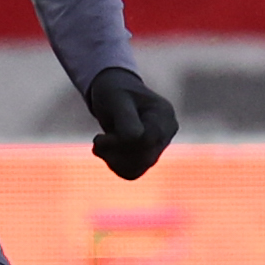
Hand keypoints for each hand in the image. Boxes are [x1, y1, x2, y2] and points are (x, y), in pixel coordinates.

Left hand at [85, 65, 177, 179]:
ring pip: (137, 169)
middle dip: (115, 153)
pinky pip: (132, 172)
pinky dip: (114, 165)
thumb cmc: (114, 92)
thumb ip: (127, 119)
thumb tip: (137, 139)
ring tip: (100, 144)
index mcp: (164, 115)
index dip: (121, 143)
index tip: (101, 137)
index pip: (147, 141)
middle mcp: (166, 133)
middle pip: (144, 159)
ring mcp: (158, 146)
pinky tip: (105, 151)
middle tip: (99, 140)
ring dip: (112, 160)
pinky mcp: (147, 156)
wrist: (112, 92)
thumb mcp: (116, 100)